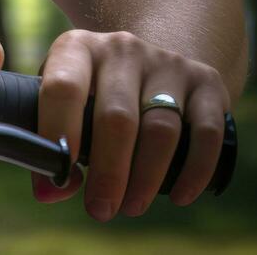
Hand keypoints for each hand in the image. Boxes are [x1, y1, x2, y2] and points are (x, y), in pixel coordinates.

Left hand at [32, 29, 230, 220]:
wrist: (151, 59)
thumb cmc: (95, 90)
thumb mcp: (67, 99)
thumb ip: (53, 140)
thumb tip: (49, 193)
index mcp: (77, 48)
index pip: (63, 87)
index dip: (59, 131)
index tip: (60, 174)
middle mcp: (122, 49)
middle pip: (117, 117)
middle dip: (108, 172)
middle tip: (100, 209)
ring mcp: (168, 63)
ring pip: (161, 129)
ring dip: (146, 177)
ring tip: (131, 206)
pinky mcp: (207, 82)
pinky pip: (207, 132)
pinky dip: (195, 170)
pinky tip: (180, 196)